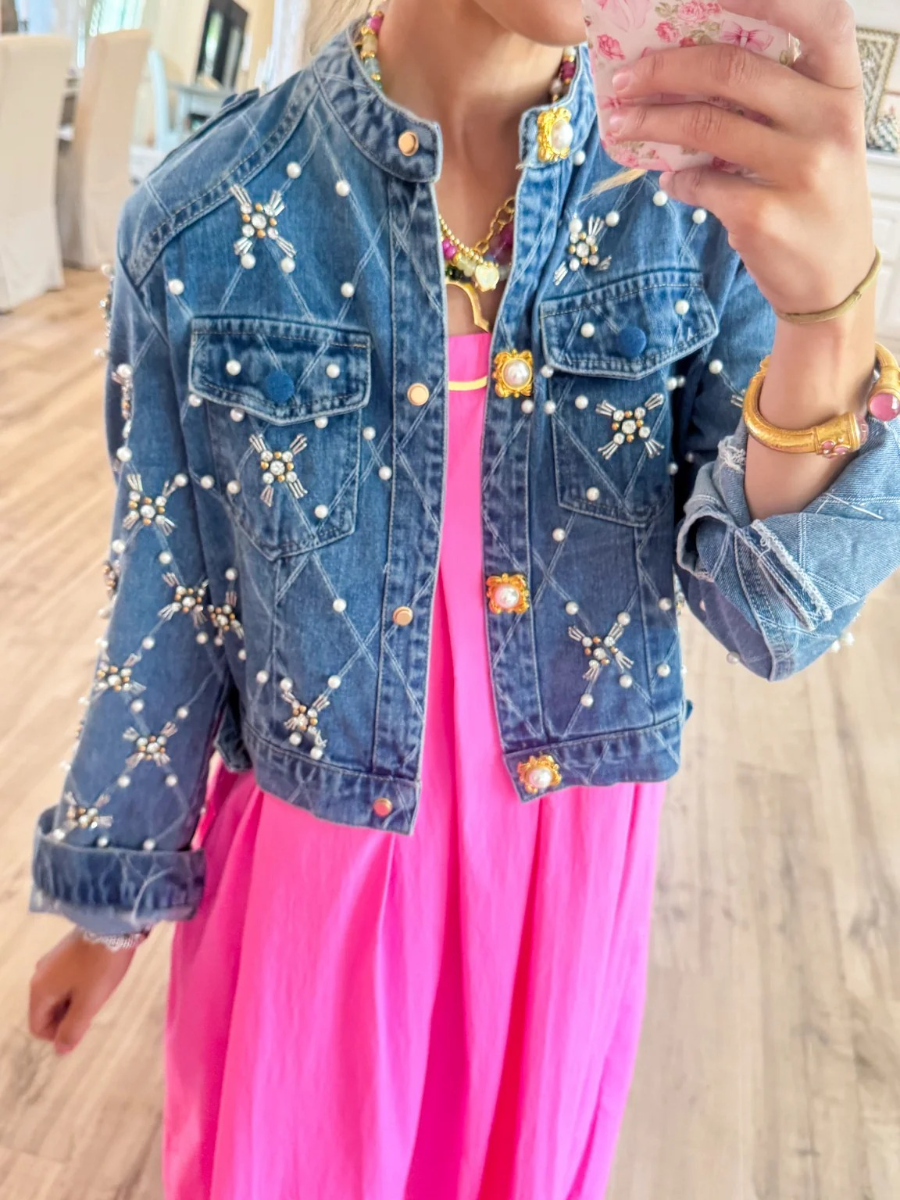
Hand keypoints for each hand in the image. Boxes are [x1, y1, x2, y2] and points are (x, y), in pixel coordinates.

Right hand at [29, 929, 137, 1054]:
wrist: (113, 923)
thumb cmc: (100, 966)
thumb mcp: (88, 1003)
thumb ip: (73, 1030)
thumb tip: (60, 1050)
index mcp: (39, 990)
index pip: (38, 1027)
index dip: (59, 1033)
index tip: (83, 1023)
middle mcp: (39, 975)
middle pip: (47, 1011)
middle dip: (68, 1016)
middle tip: (93, 1006)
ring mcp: (51, 961)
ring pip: (59, 994)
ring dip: (76, 1000)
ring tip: (98, 991)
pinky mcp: (65, 951)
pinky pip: (66, 979)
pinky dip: (79, 985)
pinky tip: (98, 977)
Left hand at [606, 0, 874, 318]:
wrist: (832, 279)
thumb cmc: (815, 196)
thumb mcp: (816, 136)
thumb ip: (776, 100)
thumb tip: (684, 69)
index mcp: (843, 88)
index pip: (818, 17)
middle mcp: (829, 121)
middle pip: (733, 70)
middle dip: (665, 69)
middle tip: (624, 78)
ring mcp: (801, 169)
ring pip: (705, 126)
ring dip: (650, 122)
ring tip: (621, 124)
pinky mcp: (766, 215)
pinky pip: (699, 183)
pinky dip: (675, 180)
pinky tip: (670, 180)